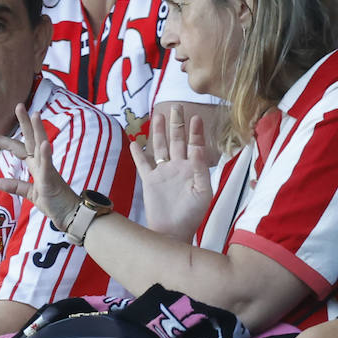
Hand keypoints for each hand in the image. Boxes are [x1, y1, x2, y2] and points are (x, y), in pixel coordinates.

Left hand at [0, 104, 80, 229]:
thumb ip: (16, 186)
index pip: (18, 148)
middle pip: (31, 139)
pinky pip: (49, 166)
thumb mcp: (31, 194)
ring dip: (39, 131)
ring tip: (35, 114)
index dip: (2, 141)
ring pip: (42, 147)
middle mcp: (42, 164)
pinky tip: (45, 143)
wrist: (71, 216)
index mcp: (36, 165)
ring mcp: (48, 170)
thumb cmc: (54, 203)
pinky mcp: (52, 180)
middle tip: (18, 105)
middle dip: (25, 123)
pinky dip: (47, 154)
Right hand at [130, 106, 212, 239]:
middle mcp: (177, 167)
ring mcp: (162, 173)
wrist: (173, 231)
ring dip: (158, 131)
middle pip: (176, 140)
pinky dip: (138, 153)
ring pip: (159, 147)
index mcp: (192, 169)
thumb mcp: (203, 192)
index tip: (196, 117)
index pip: (194, 145)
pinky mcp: (149, 180)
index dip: (195, 131)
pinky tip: (134, 142)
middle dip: (176, 123)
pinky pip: (142, 164)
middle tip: (177, 106)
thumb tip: (197, 148)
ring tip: (158, 115)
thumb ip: (200, 170)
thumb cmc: (191, 214)